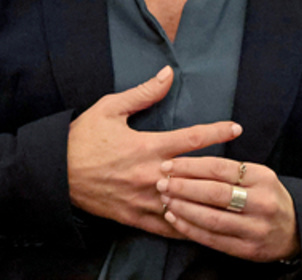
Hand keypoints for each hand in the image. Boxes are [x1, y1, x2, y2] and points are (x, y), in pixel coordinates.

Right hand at [67, 66, 242, 238]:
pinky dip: (187, 226)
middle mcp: (151, 174)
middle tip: (246, 170)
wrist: (55, 174)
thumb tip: (168, 73)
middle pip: (197, 175)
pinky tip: (204, 227)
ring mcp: (144, 199)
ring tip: (233, 203)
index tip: (236, 127)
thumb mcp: (110, 108)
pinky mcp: (134, 217)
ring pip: (186, 205)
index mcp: (148, 145)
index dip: (217, 131)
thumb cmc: (82, 138)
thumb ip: (143, 93)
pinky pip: (167, 227)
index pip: (192, 138)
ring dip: (209, 203)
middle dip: (224, 171)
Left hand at [156, 157, 300, 263]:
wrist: (295, 230)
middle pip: (215, 193)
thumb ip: (232, 170)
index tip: (170, 164)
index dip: (191, 166)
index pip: (220, 168)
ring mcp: (255, 228)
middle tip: (161, 182)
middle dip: (183, 187)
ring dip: (184, 208)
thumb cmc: (268, 196)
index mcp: (262, 177)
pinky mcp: (247, 250)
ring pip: (212, 218)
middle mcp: (261, 202)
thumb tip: (189, 161)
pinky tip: (175, 219)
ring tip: (165, 200)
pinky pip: (213, 238)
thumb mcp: (259, 175)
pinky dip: (190, 229)